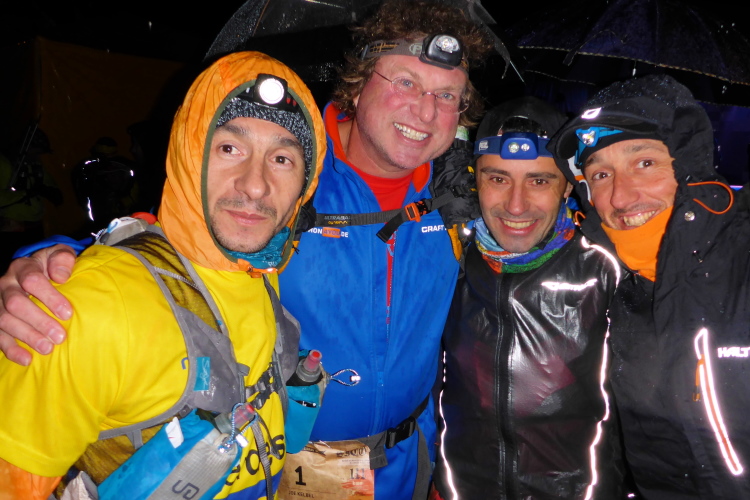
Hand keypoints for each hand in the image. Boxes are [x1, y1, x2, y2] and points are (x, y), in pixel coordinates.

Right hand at [0, 245, 75, 364]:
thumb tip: (61, 276)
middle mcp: (6, 284)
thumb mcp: (59, 255)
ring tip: (48, 349)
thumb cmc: (52, 266)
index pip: (32, 280)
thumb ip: (63, 259)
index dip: (49, 297)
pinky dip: (10, 349)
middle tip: (60, 337)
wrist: (35, 272)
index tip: (67, 313)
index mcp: (23, 267)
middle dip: (38, 321)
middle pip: (16, 303)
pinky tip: (27, 359)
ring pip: (5, 321)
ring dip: (26, 336)